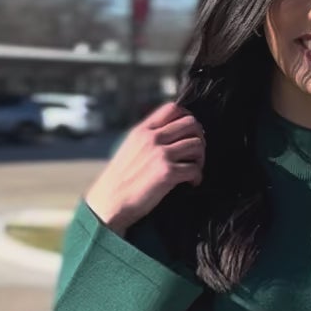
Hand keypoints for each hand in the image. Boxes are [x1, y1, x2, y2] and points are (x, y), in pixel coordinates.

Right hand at [85, 100, 204, 234]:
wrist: (110, 202)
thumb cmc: (119, 181)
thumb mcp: (129, 148)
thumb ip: (147, 138)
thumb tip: (169, 136)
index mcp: (143, 130)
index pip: (172, 108)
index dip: (187, 118)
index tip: (190, 133)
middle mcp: (153, 138)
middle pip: (191, 123)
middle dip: (199, 137)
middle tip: (196, 153)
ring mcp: (161, 154)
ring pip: (196, 145)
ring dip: (200, 158)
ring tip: (194, 169)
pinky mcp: (167, 173)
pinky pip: (195, 169)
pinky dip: (197, 177)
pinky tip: (191, 183)